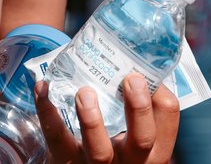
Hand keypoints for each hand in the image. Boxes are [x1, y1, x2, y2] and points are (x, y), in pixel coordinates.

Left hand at [34, 75, 178, 163]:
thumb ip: (133, 104)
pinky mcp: (64, 161)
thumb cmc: (108, 139)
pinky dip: (47, 110)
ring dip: (92, 119)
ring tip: (84, 92)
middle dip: (139, 109)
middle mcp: (127, 162)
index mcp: (149, 152)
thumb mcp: (129, 130)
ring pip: (99, 150)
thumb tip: (135, 57)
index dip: (163, 101)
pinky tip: (43, 87)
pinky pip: (56, 138)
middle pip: (141, 141)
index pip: (167, 129)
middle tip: (131, 79)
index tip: (148, 75)